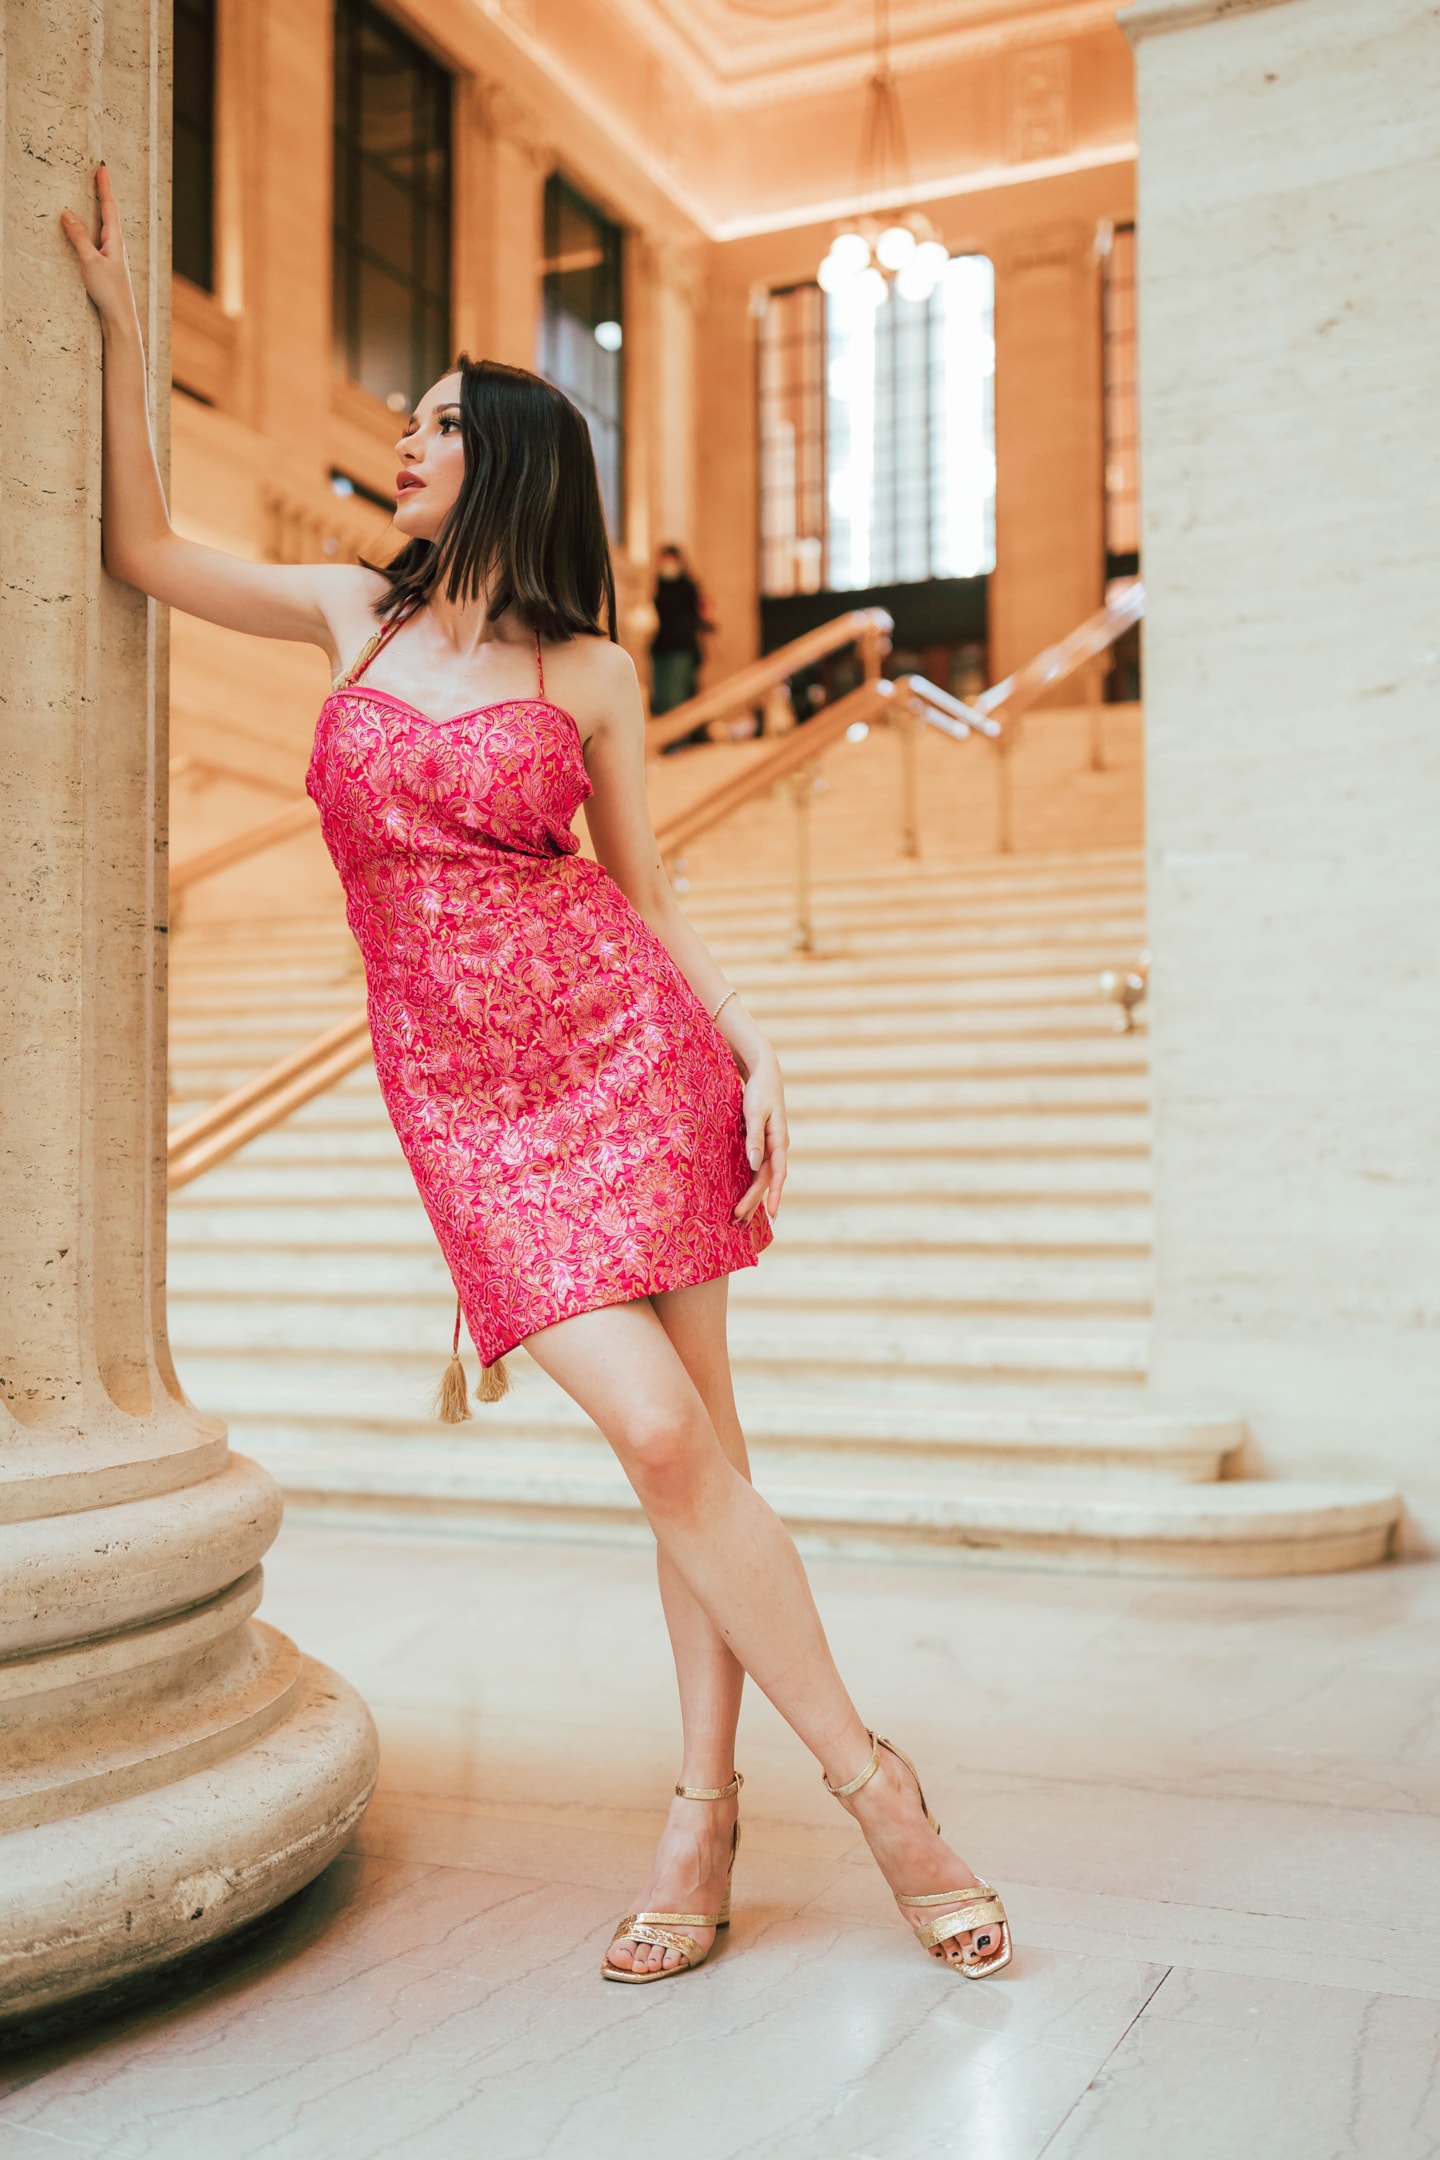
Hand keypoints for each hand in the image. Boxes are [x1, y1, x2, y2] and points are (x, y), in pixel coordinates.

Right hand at [60, 165, 137, 331]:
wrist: (120, 319)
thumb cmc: (109, 291)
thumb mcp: (90, 261)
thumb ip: (78, 237)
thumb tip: (67, 213)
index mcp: (115, 240)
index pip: (109, 206)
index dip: (105, 186)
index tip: (102, 168)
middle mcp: (117, 246)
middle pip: (110, 213)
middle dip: (104, 193)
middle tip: (99, 175)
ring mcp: (114, 256)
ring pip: (106, 226)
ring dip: (102, 209)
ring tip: (97, 194)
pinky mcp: (109, 266)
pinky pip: (100, 239)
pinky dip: (96, 227)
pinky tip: (94, 230)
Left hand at [734, 1045, 787, 1225]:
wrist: (764, 1072)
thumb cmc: (759, 1090)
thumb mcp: (754, 1112)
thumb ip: (754, 1138)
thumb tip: (754, 1166)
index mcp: (780, 1141)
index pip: (778, 1174)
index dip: (774, 1195)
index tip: (771, 1214)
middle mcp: (778, 1147)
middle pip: (767, 1180)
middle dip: (755, 1201)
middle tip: (739, 1221)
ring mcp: (771, 1146)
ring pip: (763, 1177)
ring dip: (753, 1196)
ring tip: (741, 1216)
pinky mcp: (762, 1142)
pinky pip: (757, 1168)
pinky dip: (751, 1183)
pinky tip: (743, 1193)